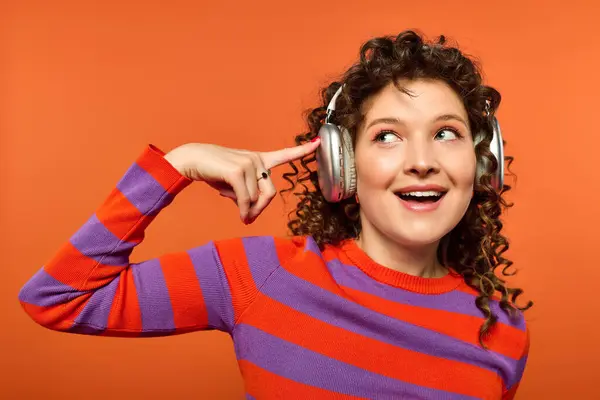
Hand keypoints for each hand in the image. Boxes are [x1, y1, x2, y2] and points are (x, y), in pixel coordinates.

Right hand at [164, 138, 320, 222]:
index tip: (318, 142)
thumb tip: (250, 214)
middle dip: (260, 209)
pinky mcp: (238, 171)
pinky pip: (246, 199)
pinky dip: (242, 210)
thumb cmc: (214, 172)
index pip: (284, 154)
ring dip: (245, 209)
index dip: (302, 151)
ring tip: (233, 206)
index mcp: (259, 159)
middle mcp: (257, 160)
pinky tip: (239, 214)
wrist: (193, 160)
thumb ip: (248, 195)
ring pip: (255, 199)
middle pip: (270, 193)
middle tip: (248, 218)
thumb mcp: (235, 185)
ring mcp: (249, 163)